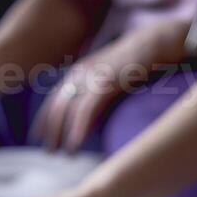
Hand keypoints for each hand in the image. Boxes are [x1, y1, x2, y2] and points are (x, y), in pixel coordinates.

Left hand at [32, 20, 189, 153]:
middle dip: (51, 131)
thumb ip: (100, 89)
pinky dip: (78, 129)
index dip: (46, 119)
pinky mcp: (106, 83)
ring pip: (68, 110)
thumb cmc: (140, 60)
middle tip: (49, 152)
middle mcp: (81, 73)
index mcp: (81, 71)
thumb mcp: (112, 74)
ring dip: (62, 134)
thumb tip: (97, 112)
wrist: (156, 41)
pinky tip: (75, 145)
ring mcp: (92, 77)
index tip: (41, 137)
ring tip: (63, 155)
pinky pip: (86, 110)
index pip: (55, 98)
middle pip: (57, 106)